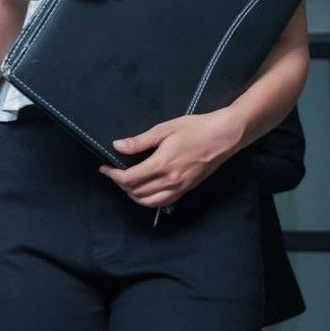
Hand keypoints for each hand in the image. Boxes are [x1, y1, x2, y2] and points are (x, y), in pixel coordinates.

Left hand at [99, 109, 244, 208]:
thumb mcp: (165, 129)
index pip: (129, 179)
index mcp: (162, 164)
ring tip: (127, 183)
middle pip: (136, 192)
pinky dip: (150, 200)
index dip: (113, 176)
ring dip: (134, 195)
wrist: (224, 136)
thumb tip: (117, 146)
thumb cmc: (195, 128)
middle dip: (121, 185)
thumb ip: (140, 141)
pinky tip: (146, 190)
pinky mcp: (187, 189)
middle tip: (115, 173)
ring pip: (149, 202)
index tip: (105, 168)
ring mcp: (180, 187)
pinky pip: (164, 202)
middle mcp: (170, 180)